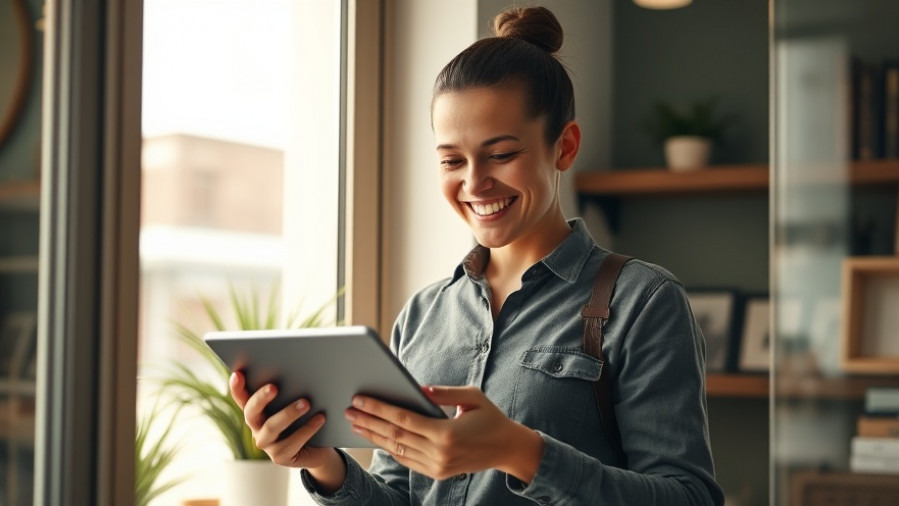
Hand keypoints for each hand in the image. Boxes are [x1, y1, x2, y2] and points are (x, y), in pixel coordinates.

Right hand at [228, 371, 335, 469]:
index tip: (238, 374)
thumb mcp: (296, 400)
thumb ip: (291, 388)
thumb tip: (299, 369)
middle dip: (261, 398)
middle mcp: (256, 427)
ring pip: (272, 427)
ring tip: (306, 403)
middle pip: (251, 412)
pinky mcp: (280, 457)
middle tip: (274, 387)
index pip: (242, 397)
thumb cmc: (305, 417)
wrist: (318, 448)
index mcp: (257, 410)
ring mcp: (267, 444)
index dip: (237, 387)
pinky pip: (292, 442)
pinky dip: (307, 428)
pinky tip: (320, 418)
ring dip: (288, 413)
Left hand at [345, 386, 543, 481]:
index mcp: (446, 433)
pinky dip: (390, 448)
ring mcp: (437, 467)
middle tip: (348, 410)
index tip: (359, 399)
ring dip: (374, 436)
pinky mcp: (436, 473)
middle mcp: (439, 453)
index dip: (378, 408)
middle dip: (369, 421)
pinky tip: (376, 437)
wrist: (507, 449)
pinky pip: (407, 460)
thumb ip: (444, 393)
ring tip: (356, 423)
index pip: (403, 420)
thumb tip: (417, 388)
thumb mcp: (472, 397)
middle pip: (394, 435)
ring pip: (397, 450)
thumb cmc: (490, 418)